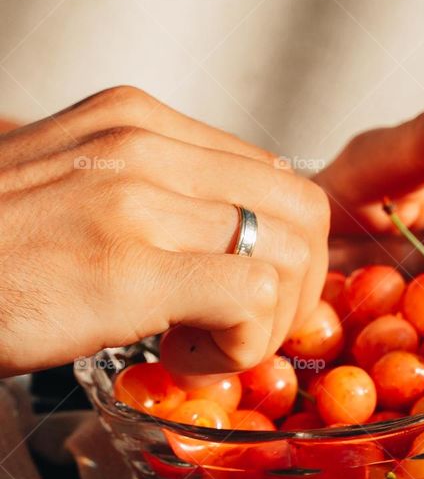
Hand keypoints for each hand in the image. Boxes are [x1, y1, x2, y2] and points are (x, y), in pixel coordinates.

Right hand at [0, 86, 328, 376]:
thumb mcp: (68, 183)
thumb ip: (148, 188)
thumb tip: (228, 226)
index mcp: (133, 118)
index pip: (269, 171)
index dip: (281, 246)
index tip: (251, 294)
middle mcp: (144, 141)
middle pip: (301, 207)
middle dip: (298, 284)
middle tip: (249, 331)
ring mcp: (138, 197)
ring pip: (288, 252)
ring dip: (266, 322)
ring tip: (201, 348)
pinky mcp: (129, 263)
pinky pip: (252, 297)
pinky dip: (241, 346)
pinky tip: (182, 360)